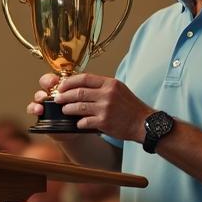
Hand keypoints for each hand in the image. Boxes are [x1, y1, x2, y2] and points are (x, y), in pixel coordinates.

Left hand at [28, 73, 151, 141]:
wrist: (144, 123)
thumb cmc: (131, 107)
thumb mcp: (119, 89)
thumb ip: (102, 86)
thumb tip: (82, 86)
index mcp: (110, 84)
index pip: (85, 78)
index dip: (70, 82)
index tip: (62, 86)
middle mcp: (107, 94)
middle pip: (79, 92)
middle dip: (65, 96)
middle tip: (58, 99)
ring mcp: (105, 108)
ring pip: (79, 107)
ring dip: (68, 109)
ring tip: (64, 110)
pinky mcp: (104, 122)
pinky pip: (85, 121)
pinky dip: (79, 122)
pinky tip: (78, 123)